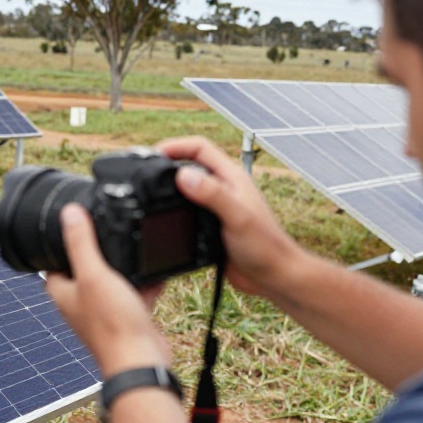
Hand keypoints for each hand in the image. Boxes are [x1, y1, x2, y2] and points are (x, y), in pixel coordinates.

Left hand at [45, 204, 171, 377]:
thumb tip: (68, 214)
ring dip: (123, 269)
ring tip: (135, 248)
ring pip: (112, 282)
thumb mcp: (94, 274)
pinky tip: (157, 272)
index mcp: (64, 294)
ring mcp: (105, 313)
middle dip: (98, 254)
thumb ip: (81, 243)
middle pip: (85, 271)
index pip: (53, 264)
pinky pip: (135, 295)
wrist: (141, 360)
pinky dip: (145, 284)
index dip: (60, 246)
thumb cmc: (113, 325)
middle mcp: (81, 305)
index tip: (73, 228)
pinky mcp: (128, 319)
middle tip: (108, 234)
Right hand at [157, 136, 300, 298]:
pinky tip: (166, 220)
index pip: (201, 148)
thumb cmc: (266, 246)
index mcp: (232, 178)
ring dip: (171, 188)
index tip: (155, 153)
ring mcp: (218, 208)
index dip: (176, 146)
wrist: (274, 277)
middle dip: (169, 163)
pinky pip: (189, 213)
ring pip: (188, 190)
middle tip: (148, 171)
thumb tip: (184, 175)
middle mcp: (225, 189)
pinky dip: (175, 212)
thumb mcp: (237, 216)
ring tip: (151, 193)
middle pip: (191, 165)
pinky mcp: (212, 227)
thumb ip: (212, 194)